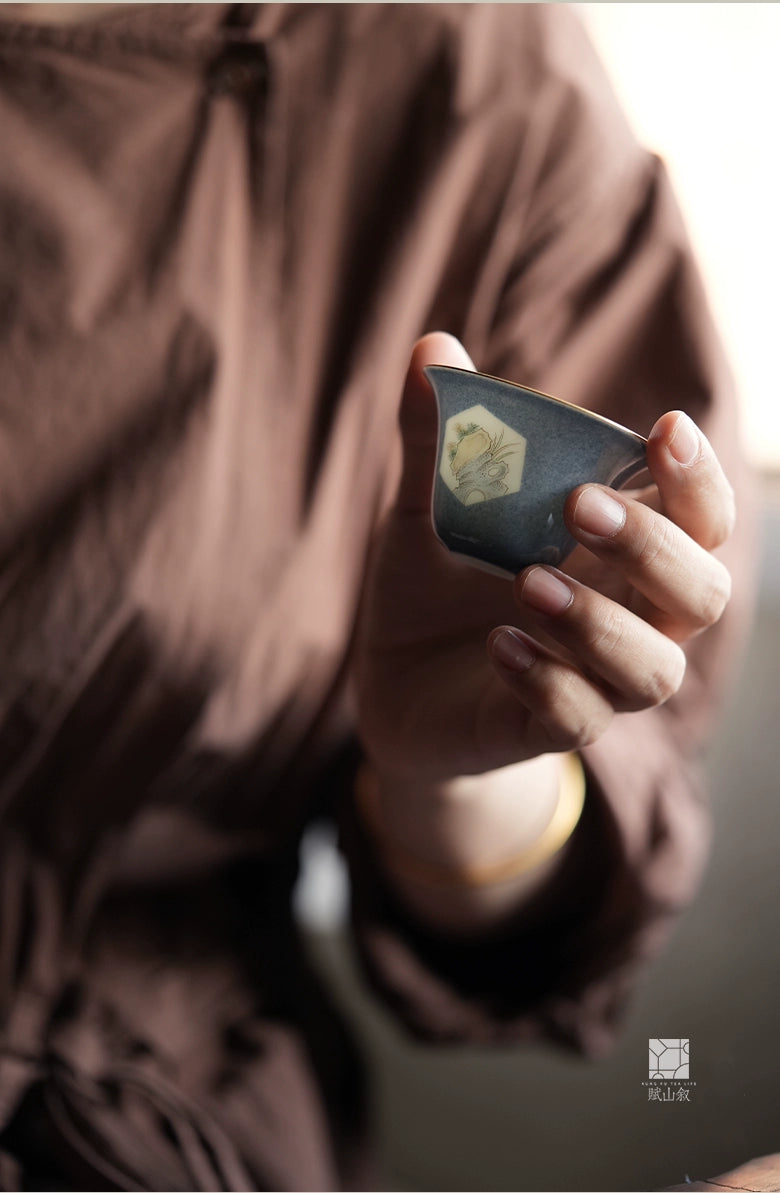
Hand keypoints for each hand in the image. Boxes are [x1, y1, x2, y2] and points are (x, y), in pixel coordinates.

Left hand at [355, 332, 733, 782]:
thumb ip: (436, 442)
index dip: (700, 479)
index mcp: (620, 553)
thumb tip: (432, 348)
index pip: (701, 519)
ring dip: (599, 622)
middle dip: (654, 547)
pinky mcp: (549, 731)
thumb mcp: (423, 512)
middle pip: (704, 591)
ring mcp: (597, 681)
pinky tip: (499, 645)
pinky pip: (580, 720)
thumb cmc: (432, 588)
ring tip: (526, 582)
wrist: (391, 685)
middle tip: (580, 505)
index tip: (666, 428)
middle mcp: (631, 617)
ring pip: (654, 667)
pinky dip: (547, 681)